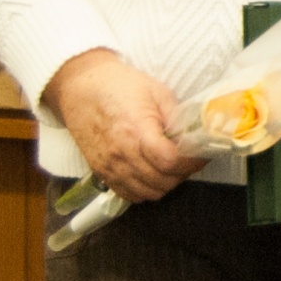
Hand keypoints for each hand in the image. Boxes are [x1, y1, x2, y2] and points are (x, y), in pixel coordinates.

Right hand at [42, 48, 202, 201]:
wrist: (79, 88)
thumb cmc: (118, 86)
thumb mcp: (156, 92)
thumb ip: (177, 117)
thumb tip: (196, 135)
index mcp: (136, 130)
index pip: (170, 161)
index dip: (192, 162)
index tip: (202, 155)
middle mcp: (120, 153)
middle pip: (162, 181)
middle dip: (183, 173)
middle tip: (189, 159)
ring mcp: (108, 166)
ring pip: (148, 193)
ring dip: (166, 184)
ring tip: (172, 167)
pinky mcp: (100, 171)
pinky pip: (128, 194)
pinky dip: (145, 190)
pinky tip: (152, 174)